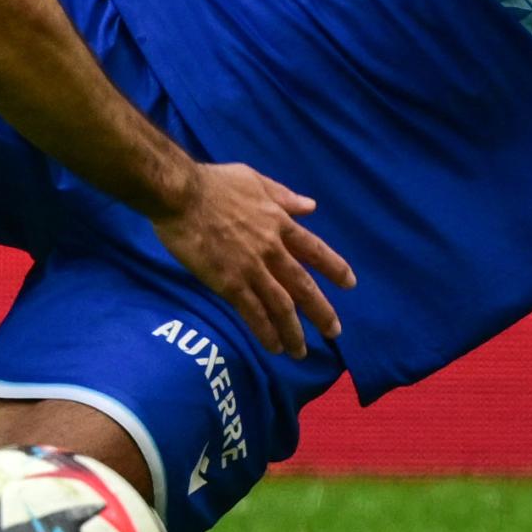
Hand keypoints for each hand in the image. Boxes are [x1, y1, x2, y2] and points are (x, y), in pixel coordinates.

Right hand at [150, 161, 355, 358]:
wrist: (181, 195)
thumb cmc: (214, 183)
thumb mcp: (255, 180)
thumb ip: (283, 196)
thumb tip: (311, 206)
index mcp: (279, 223)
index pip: (315, 250)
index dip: (334, 268)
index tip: (349, 284)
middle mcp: (272, 250)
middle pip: (304, 286)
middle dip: (321, 311)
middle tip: (334, 332)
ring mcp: (251, 269)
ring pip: (281, 306)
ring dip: (294, 332)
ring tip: (300, 351)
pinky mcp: (229, 284)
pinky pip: (252, 313)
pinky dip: (266, 332)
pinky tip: (273, 347)